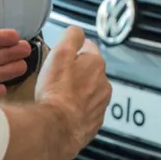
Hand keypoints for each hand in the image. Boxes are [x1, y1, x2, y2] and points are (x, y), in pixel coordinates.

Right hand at [35, 26, 111, 159]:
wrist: (56, 128)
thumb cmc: (56, 90)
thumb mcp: (60, 53)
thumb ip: (71, 37)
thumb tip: (77, 31)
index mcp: (97, 64)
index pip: (88, 47)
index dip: (73, 50)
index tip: (61, 56)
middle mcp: (104, 84)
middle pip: (90, 71)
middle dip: (76, 72)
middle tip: (57, 78)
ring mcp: (101, 105)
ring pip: (90, 92)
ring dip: (78, 92)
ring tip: (59, 97)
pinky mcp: (94, 123)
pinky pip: (87, 111)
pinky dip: (77, 110)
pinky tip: (64, 112)